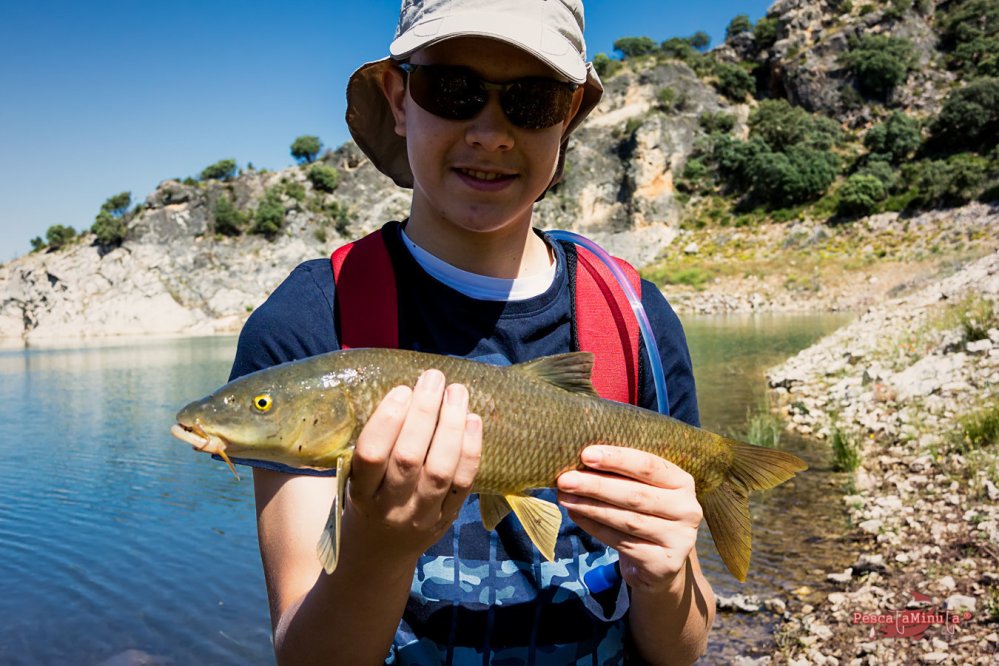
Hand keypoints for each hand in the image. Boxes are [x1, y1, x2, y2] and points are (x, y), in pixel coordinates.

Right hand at [344, 369, 481, 561]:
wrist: (376, 557)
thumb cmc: (364, 503)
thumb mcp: (353, 479)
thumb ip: (372, 445)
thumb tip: (405, 391)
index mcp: (359, 493)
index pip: (372, 455)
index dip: (388, 420)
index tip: (401, 390)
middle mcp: (390, 507)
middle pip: (409, 458)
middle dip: (424, 412)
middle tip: (433, 379)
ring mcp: (421, 516)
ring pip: (440, 470)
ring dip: (451, 425)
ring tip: (457, 392)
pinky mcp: (446, 520)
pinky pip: (463, 483)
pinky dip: (470, 449)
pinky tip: (472, 420)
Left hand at [556, 445, 702, 593]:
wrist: (660, 564)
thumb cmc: (646, 514)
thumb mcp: (644, 490)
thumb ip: (621, 475)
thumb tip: (580, 461)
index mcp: (683, 482)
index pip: (649, 465)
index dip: (617, 459)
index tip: (585, 454)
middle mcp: (687, 509)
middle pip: (635, 494)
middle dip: (596, 485)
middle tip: (565, 479)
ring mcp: (679, 539)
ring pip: (627, 520)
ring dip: (591, 507)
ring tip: (565, 497)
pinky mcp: (664, 563)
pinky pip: (621, 542)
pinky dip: (594, 527)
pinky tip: (576, 515)